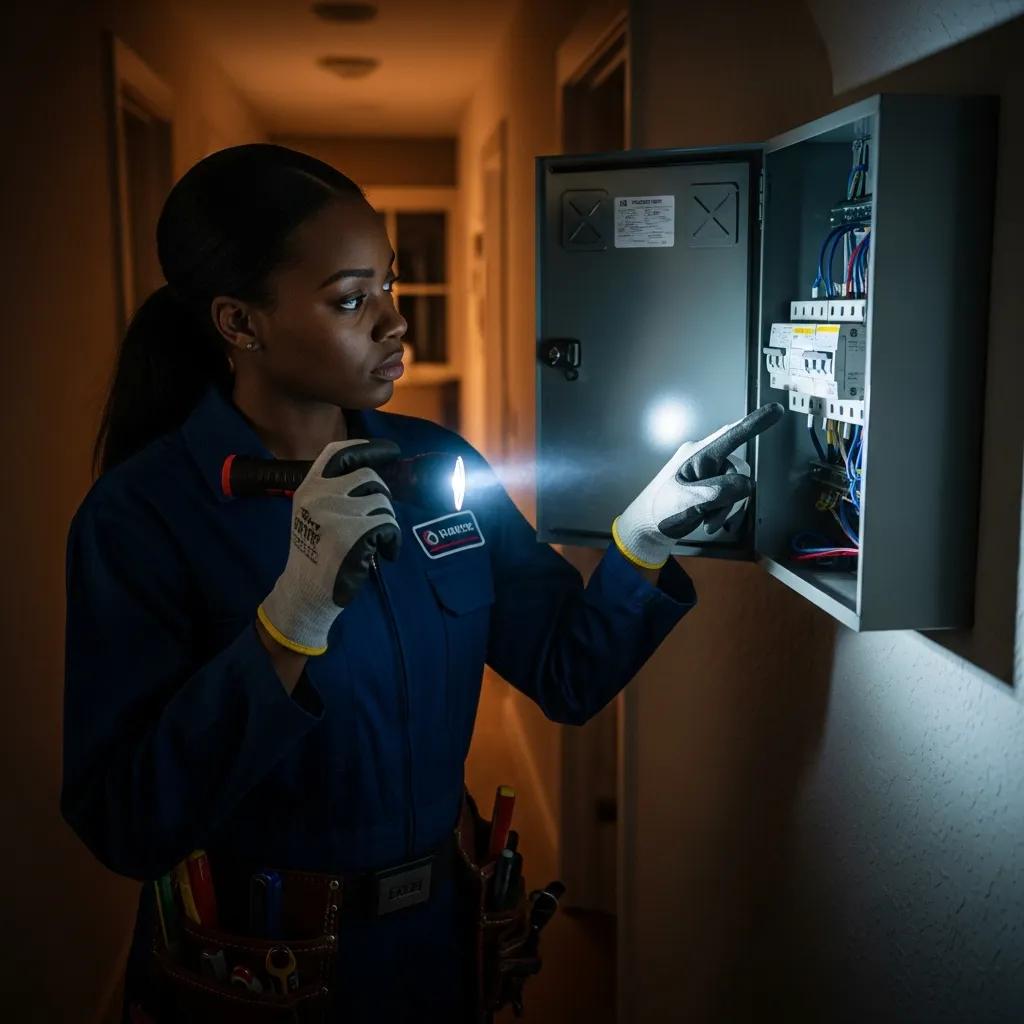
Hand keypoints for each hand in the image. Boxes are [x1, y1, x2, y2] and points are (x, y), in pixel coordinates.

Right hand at [258, 438, 401, 654]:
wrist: (306, 591)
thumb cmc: (315, 554)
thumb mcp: (311, 514)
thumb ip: (332, 492)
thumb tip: (373, 474)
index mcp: (308, 488)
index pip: (338, 453)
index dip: (367, 448)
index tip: (389, 451)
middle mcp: (320, 496)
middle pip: (369, 476)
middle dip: (383, 494)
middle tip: (382, 515)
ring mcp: (337, 514)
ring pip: (382, 502)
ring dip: (388, 520)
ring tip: (380, 539)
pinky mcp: (354, 534)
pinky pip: (389, 526)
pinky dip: (393, 540)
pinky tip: (386, 554)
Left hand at [612, 403, 784, 568]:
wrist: (646, 528)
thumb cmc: (660, 511)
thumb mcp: (688, 501)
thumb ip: (718, 491)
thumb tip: (746, 483)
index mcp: (697, 454)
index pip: (731, 434)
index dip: (755, 422)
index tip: (776, 410)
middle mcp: (704, 457)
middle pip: (737, 470)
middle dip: (731, 497)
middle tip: (712, 518)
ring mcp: (706, 471)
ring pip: (736, 486)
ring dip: (726, 507)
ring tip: (707, 522)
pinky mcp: (708, 484)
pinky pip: (730, 493)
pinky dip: (724, 509)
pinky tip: (710, 521)